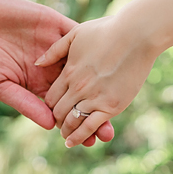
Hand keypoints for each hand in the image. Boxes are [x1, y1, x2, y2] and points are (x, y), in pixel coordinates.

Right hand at [0, 0, 114, 145]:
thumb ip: (23, 101)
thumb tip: (50, 125)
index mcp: (34, 83)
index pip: (62, 107)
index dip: (76, 122)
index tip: (90, 140)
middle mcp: (49, 67)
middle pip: (79, 91)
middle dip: (93, 110)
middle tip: (108, 131)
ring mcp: (54, 46)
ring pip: (85, 66)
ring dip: (99, 82)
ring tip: (114, 101)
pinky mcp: (54, 24)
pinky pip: (78, 35)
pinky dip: (93, 45)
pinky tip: (107, 59)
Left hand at [38, 14, 160, 146]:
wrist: (136, 35)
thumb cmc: (107, 31)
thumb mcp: (75, 35)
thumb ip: (55, 50)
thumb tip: (37, 63)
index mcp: (68, 71)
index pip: (50, 96)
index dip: (49, 106)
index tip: (52, 109)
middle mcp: (78, 87)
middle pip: (58, 111)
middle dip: (56, 119)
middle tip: (59, 125)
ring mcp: (94, 97)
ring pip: (71, 121)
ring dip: (66, 131)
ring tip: (65, 136)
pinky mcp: (111, 106)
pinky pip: (90, 126)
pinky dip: (79, 136)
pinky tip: (73, 142)